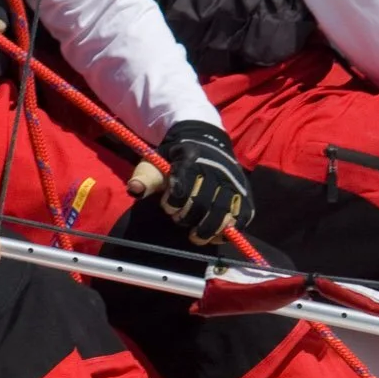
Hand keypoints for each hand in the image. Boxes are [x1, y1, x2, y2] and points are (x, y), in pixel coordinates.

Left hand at [135, 120, 252, 243]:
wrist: (204, 141)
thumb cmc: (176, 158)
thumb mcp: (156, 163)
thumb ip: (145, 178)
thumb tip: (134, 190)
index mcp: (192, 160)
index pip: (182, 189)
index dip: (172, 203)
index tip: (167, 205)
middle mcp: (217, 171)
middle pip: (203, 205)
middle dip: (187, 218)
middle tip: (179, 219)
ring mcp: (234, 183)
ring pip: (224, 214)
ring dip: (208, 230)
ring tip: (197, 235)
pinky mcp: (244, 194)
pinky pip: (242, 217)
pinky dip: (229, 230)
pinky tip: (215, 235)